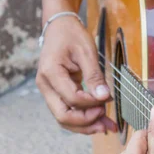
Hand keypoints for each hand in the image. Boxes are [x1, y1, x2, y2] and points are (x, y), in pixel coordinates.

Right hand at [36, 16, 116, 134]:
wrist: (59, 27)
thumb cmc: (72, 35)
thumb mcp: (87, 51)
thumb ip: (94, 75)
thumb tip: (104, 97)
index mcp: (50, 73)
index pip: (72, 98)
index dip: (92, 103)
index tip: (108, 98)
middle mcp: (45, 86)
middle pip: (63, 116)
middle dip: (87, 122)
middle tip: (107, 120)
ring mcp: (48, 92)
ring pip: (64, 119)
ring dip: (85, 125)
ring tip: (106, 126)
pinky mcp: (55, 94)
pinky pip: (67, 112)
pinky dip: (82, 119)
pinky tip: (99, 120)